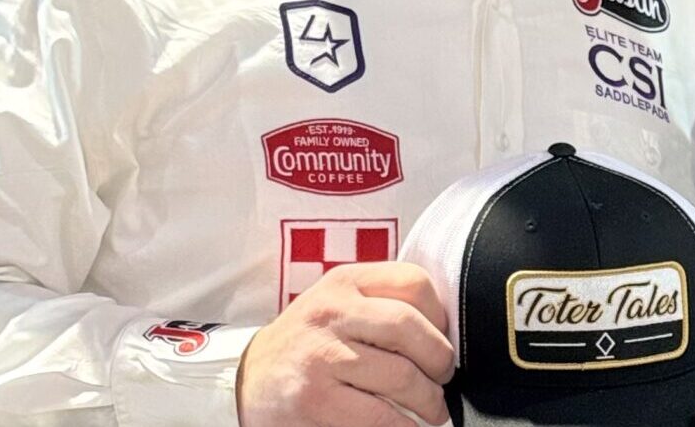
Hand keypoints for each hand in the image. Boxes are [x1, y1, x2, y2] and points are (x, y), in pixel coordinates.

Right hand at [238, 261, 454, 426]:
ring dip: (429, 400)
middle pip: (410, 329)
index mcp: (345, 282)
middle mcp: (332, 312)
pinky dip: (404, 426)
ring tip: (432, 409)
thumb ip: (383, 304)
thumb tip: (446, 331)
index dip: (441, 315)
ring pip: (401, 376)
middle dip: (440, 361)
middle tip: (444, 379)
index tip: (442, 339)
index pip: (413, 282)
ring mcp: (321, 356)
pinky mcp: (315, 399)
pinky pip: (380, 416)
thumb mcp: (339, 304)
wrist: (248, 379)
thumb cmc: (310, 342)